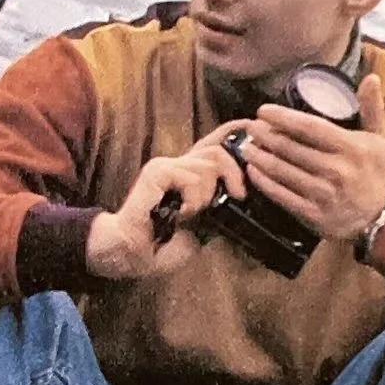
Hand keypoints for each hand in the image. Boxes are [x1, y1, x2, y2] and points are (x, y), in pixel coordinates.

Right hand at [86, 121, 248, 280]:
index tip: (252, 130)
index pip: (216, 144)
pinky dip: (194, 200)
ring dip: (209, 195)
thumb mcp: (203, 228)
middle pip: (219, 150)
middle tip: (239, 196)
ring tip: (193, 214)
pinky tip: (181, 214)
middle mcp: (179, 165)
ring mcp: (167, 166)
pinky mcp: (157, 172)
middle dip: (236, 172)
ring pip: (209, 164)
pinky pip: (192, 178)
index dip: (235, 133)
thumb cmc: (163, 244)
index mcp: (191, 175)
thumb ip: (219, 208)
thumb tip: (244, 196)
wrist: (132, 254)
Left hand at [242, 75, 384, 241]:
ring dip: (259, 157)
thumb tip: (372, 77)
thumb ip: (373, 107)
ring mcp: (323, 194)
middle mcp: (336, 170)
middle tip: (251, 126)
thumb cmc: (373, 171)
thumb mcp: (378, 139)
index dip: (283, 118)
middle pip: (291, 148)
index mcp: (351, 148)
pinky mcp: (313, 214)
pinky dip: (264, 182)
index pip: (310, 128)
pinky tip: (252, 170)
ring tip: (246, 144)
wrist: (378, 216)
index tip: (264, 110)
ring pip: (282, 171)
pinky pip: (282, 195)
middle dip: (266, 135)